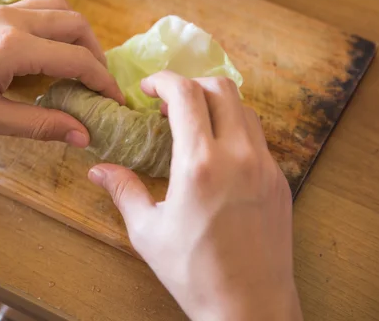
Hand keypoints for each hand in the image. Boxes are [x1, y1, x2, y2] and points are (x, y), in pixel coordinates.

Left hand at [0, 0, 123, 146]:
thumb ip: (39, 125)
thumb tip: (82, 136)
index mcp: (12, 48)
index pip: (75, 60)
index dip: (102, 81)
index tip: (115, 102)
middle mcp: (11, 20)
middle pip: (75, 24)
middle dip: (96, 54)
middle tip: (99, 85)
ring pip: (58, 8)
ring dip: (77, 34)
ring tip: (79, 66)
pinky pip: (37, 8)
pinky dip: (55, 26)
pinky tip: (47, 53)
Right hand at [88, 71, 301, 320]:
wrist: (250, 307)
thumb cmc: (194, 273)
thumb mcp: (148, 232)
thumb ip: (123, 191)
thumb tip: (98, 170)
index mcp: (199, 164)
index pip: (186, 94)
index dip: (163, 81)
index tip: (147, 89)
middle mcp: (238, 156)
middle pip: (221, 88)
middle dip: (191, 84)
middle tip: (168, 104)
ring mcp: (265, 166)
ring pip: (244, 109)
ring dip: (216, 104)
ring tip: (193, 126)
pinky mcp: (280, 181)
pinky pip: (258, 137)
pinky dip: (235, 129)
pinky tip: (217, 155)